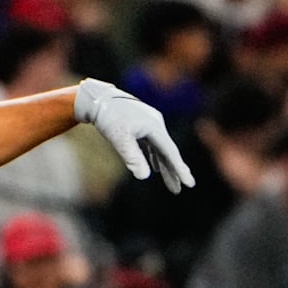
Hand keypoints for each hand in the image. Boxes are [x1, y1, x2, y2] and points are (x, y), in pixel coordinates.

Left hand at [75, 78, 194, 193]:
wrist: (97, 98)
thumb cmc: (108, 117)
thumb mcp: (119, 138)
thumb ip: (132, 157)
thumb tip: (144, 177)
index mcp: (154, 127)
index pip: (170, 152)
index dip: (179, 169)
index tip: (190, 184)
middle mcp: (156, 124)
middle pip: (167, 152)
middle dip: (173, 171)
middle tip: (179, 189)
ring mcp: (149, 124)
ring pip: (159, 149)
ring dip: (164, 166)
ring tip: (171, 182)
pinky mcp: (141, 124)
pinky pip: (151, 144)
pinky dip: (154, 156)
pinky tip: (156, 166)